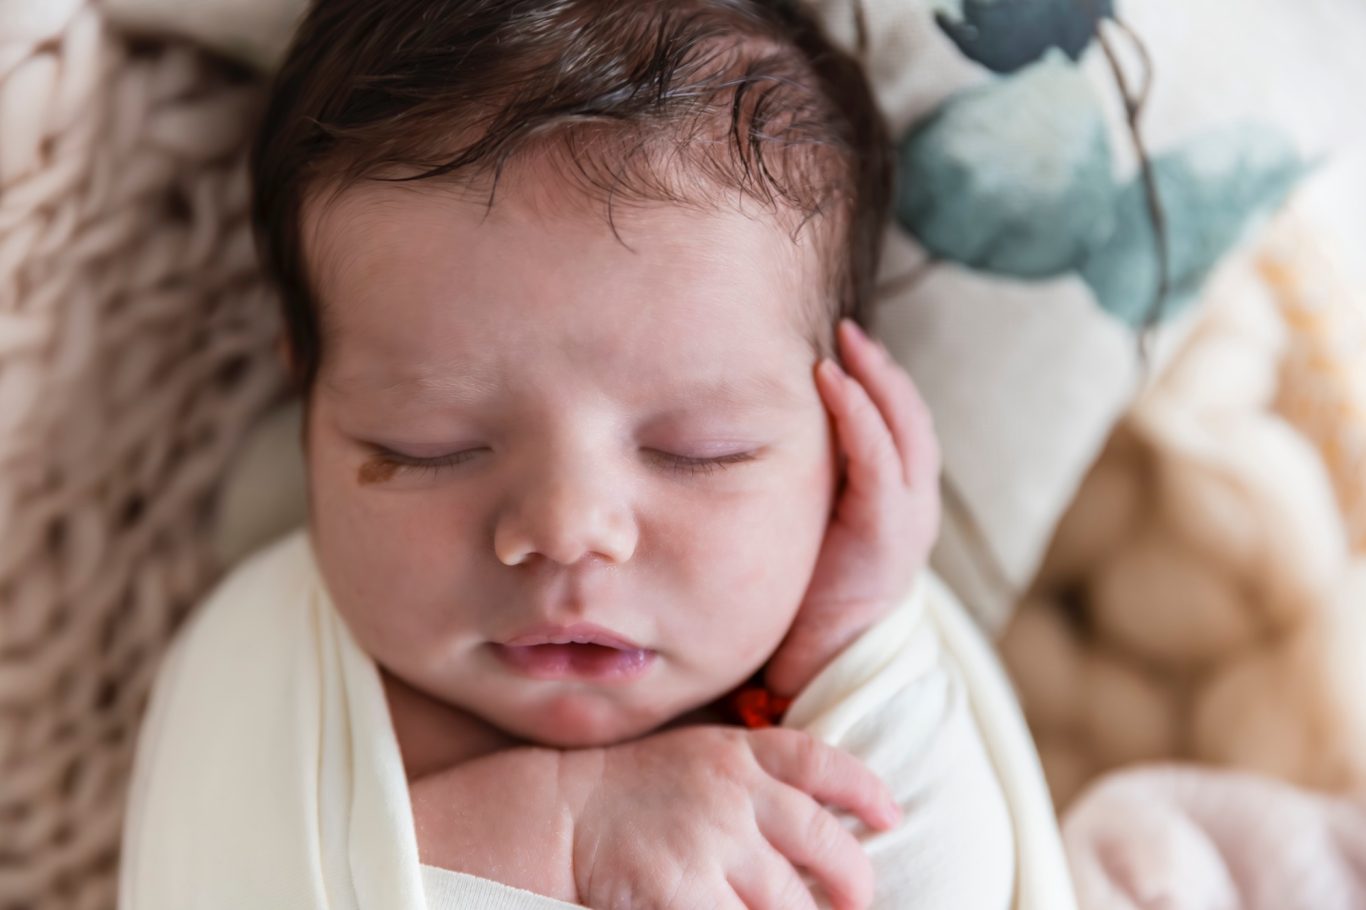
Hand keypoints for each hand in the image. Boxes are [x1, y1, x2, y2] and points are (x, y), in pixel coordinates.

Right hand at [566, 725, 899, 909]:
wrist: (558, 813)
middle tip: (857, 903)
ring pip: (790, 903)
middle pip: (822, 840)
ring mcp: (708, 843)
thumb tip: (819, 819)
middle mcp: (731, 793)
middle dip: (854, 880)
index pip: (819, 761)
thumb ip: (755, 775)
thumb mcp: (698, 756)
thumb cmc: (634, 790)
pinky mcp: (681, 891)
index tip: (890, 815)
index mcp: (737, 754)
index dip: (864, 789)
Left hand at [766, 318, 941, 696]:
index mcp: (889, 505)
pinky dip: (860, 414)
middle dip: (880, 369)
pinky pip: (880, 458)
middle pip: (907, 417)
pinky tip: (833, 381)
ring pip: (904, 427)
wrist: (820, 672)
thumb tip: (733, 450)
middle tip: (844, 329)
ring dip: (876, 379)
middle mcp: (908, 504)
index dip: (871, 385)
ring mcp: (907, 516)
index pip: (892, 428)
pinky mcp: (892, 531)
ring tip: (845, 342)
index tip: (835, 347)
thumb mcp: (800, 536)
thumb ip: (796, 496)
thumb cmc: (801, 605)